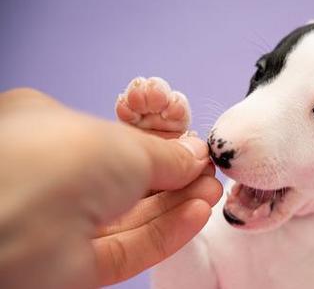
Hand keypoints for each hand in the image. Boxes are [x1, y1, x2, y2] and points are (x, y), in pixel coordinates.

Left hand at [0, 89, 221, 288]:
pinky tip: (197, 215)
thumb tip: (196, 155)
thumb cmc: (56, 159)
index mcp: (49, 129)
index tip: (195, 149)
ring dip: (177, 206)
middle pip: (129, 181)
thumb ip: (166, 153)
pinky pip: (126, 249)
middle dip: (177, 178)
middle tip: (210, 175)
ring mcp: (60, 224)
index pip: (116, 140)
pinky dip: (165, 233)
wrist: (10, 226)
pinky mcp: (71, 266)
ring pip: (131, 218)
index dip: (160, 145)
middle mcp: (54, 176)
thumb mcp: (126, 144)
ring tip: (211, 194)